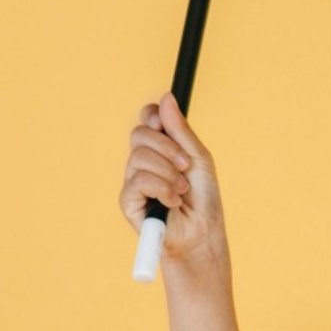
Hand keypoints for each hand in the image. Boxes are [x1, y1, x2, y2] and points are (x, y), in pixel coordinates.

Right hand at [119, 92, 228, 273]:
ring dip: (169, 173)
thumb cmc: (203, 197)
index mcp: (161, 147)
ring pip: (139, 157)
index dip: (152, 116)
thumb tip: (167, 97)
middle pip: (139, 134)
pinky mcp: (127, 200)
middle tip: (185, 167)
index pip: (147, 119)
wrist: (202, 232)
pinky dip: (162, 190)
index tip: (163, 124)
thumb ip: (180, 130)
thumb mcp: (198, 158)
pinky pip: (138, 180)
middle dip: (167, 148)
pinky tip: (172, 202)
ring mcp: (133, 179)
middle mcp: (143, 160)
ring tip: (182, 190)